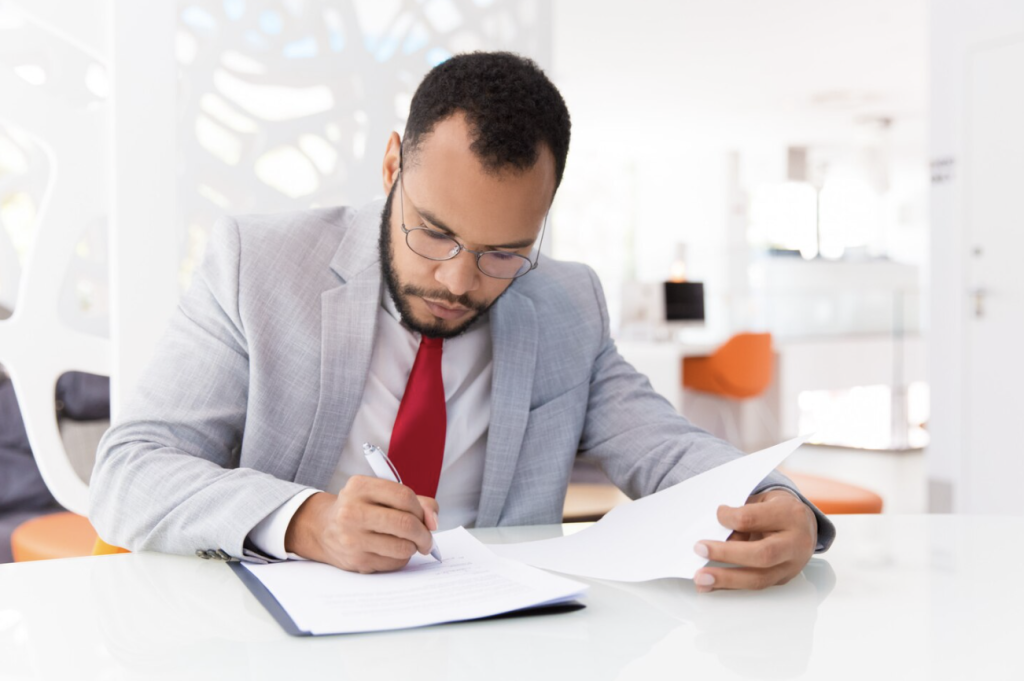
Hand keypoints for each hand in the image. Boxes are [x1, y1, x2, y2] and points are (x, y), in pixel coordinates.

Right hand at [284, 476, 438, 572]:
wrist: (323, 528)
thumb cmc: (361, 508)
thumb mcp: (381, 494)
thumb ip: (414, 501)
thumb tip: (433, 521)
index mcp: (359, 487)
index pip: (404, 496)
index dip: (422, 510)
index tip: (426, 518)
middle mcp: (352, 511)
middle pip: (405, 523)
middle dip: (424, 534)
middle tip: (427, 539)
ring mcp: (352, 538)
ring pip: (402, 547)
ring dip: (413, 547)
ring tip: (408, 543)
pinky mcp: (356, 560)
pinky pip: (393, 563)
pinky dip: (400, 558)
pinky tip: (392, 551)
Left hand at [692, 489, 816, 592]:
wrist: (804, 524)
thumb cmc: (776, 509)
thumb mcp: (761, 501)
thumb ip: (742, 516)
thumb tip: (716, 538)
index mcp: (790, 515)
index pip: (754, 519)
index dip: (730, 518)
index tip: (717, 514)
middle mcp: (796, 543)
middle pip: (762, 554)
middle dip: (727, 554)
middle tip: (699, 549)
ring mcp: (792, 565)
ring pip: (759, 578)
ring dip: (726, 579)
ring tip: (701, 578)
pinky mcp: (783, 579)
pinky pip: (755, 586)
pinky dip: (730, 586)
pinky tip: (711, 585)